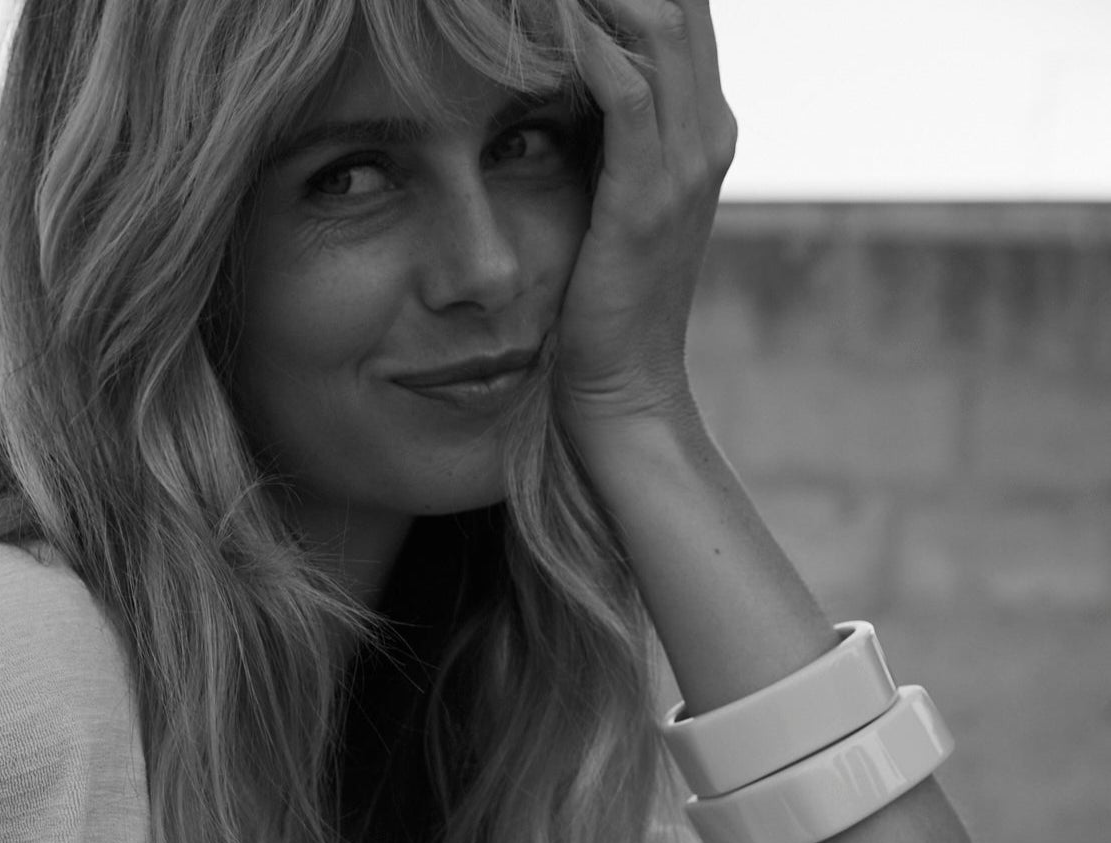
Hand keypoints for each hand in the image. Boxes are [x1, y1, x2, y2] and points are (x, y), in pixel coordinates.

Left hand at [554, 0, 736, 437]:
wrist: (623, 388)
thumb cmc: (600, 303)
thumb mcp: (610, 203)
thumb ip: (604, 142)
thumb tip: (560, 85)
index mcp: (701, 130)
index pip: (681, 13)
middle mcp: (706, 134)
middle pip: (679, 3)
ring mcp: (685, 165)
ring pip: (659, 28)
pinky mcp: (647, 197)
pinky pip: (629, 93)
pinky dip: (590, 47)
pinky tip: (553, 24)